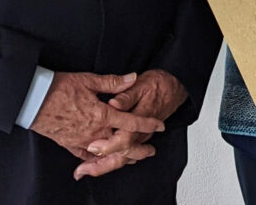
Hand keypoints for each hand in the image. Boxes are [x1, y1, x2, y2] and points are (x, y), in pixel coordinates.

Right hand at [29, 72, 163, 164]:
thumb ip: (113, 82)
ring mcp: (81, 141)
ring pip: (107, 154)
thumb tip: (132, 78)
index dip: (148, 124)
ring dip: (121, 156)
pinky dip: (98, 160)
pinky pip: (87, 157)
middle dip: (138, 149)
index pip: (131, 122)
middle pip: (122, 145)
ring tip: (132, 157)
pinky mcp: (69, 144)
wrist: (32, 100)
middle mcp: (94, 132)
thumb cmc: (58, 88)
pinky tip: (103, 159)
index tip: (160, 125)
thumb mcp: (88, 80)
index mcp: (101, 115)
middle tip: (150, 151)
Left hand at [73, 69, 188, 179]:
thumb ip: (126, 96)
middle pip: (122, 156)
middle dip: (101, 165)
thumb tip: (113, 103)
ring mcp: (138, 139)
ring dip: (102, 167)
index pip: (125, 139)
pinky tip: (93, 164)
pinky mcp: (135, 139)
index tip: (92, 147)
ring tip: (83, 171)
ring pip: (122, 159)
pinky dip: (108, 162)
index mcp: (140, 120)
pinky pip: (123, 156)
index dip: (108, 145)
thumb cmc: (156, 86)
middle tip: (82, 169)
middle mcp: (140, 134)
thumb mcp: (141, 85)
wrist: (173, 89)